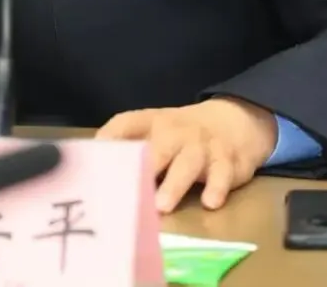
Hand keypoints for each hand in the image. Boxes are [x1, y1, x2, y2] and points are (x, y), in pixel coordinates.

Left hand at [96, 98, 276, 212]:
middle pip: (158, 147)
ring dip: (175, 184)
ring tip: (163, 205)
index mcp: (152, 123)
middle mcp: (175, 132)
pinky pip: (222, 173)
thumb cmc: (181, 136)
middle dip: (144, 168)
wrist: (233, 121)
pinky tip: (211, 202)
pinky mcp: (226, 161)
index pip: (126, 124)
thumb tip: (95, 176)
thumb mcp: (156, 133)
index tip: (94, 158)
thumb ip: (130, 148)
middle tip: (128, 192)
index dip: (109, 138)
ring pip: (188, 162)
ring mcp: (201, 146)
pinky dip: (217, 187)